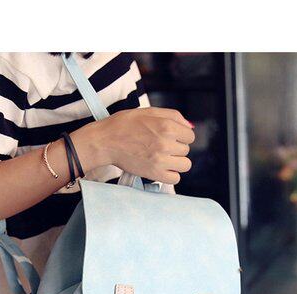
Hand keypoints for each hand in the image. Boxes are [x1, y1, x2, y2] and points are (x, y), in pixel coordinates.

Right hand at [72, 107, 194, 184]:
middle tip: (160, 146)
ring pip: (185, 165)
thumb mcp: (149, 112)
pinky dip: (170, 175)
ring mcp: (160, 160)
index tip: (169, 137)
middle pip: (186, 150)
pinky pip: (175, 179)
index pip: (190, 135)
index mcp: (166, 125)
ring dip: (176, 162)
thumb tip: (191, 127)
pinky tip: (161, 168)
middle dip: (176, 148)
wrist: (105, 141)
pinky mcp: (153, 173)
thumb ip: (174, 116)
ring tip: (163, 158)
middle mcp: (165, 142)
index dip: (180, 136)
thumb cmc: (124, 125)